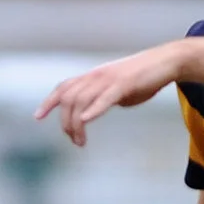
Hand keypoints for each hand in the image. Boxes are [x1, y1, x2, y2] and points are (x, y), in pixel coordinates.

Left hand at [34, 41, 185, 145]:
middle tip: (74, 140)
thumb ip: (104, 99)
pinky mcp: (124, 84)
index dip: (49, 102)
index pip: (64, 87)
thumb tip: (96, 111)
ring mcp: (109, 79)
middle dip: (65, 122)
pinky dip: (93, 109)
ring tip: (80, 141)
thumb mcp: (119, 90)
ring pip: (82, 100)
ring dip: (77, 123)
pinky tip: (86, 119)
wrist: (166, 62)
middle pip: (69, 98)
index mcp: (94, 77)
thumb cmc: (144, 77)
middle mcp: (96, 76)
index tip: (37, 117)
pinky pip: (104, 97)